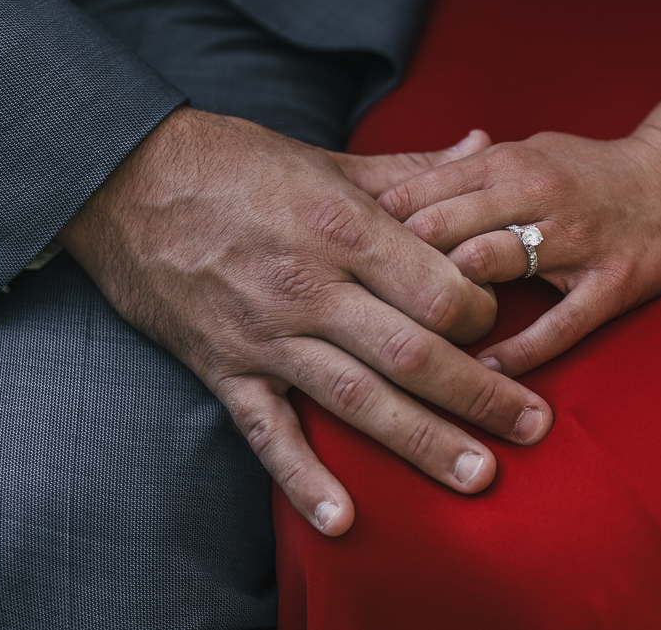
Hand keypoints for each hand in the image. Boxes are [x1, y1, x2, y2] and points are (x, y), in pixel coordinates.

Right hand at [57, 108, 551, 534]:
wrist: (125, 181)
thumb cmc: (236, 164)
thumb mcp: (328, 158)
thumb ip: (412, 167)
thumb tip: (480, 142)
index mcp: (342, 227)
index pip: (437, 290)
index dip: (482, 314)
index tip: (498, 324)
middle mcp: (309, 286)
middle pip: (413, 353)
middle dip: (481, 394)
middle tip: (534, 426)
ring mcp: (265, 333)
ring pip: (357, 399)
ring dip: (423, 442)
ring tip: (479, 476)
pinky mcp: (224, 367)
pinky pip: (266, 431)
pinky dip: (302, 478)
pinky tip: (343, 519)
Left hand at [379, 128, 660, 376]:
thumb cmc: (589, 171)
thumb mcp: (523, 154)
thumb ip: (460, 173)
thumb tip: (383, 194)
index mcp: (507, 161)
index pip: (418, 194)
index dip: (371, 232)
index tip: (341, 266)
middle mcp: (535, 194)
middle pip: (439, 228)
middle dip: (394, 269)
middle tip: (363, 310)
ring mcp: (575, 240)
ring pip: (488, 266)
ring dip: (445, 305)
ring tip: (413, 341)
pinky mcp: (611, 283)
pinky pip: (557, 326)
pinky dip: (516, 354)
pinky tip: (483, 375)